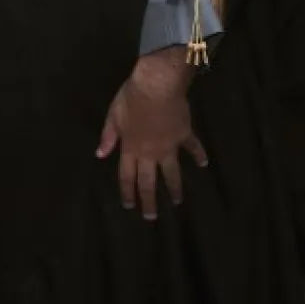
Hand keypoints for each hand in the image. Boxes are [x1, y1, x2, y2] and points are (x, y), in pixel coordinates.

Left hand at [96, 46, 208, 220]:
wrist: (158, 86)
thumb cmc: (131, 98)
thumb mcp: (114, 116)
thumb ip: (108, 136)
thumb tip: (100, 154)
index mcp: (130, 148)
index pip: (126, 176)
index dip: (127, 192)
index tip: (130, 206)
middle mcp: (150, 153)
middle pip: (148, 182)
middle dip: (149, 200)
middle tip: (152, 217)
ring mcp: (169, 146)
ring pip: (171, 172)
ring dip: (174, 188)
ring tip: (177, 201)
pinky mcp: (184, 135)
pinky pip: (192, 147)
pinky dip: (198, 155)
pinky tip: (204, 163)